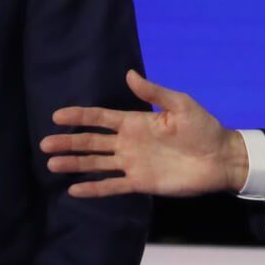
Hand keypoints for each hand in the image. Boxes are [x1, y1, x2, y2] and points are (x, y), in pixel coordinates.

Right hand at [43, 70, 250, 197]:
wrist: (220, 158)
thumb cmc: (203, 128)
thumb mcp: (180, 104)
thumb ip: (154, 92)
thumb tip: (129, 74)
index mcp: (136, 122)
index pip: (100, 118)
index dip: (80, 116)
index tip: (57, 116)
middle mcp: (129, 143)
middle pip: (92, 141)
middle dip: (69, 141)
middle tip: (44, 143)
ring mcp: (133, 164)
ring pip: (97, 163)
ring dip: (75, 164)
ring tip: (52, 163)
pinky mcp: (140, 183)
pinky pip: (112, 186)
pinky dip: (94, 189)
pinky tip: (74, 190)